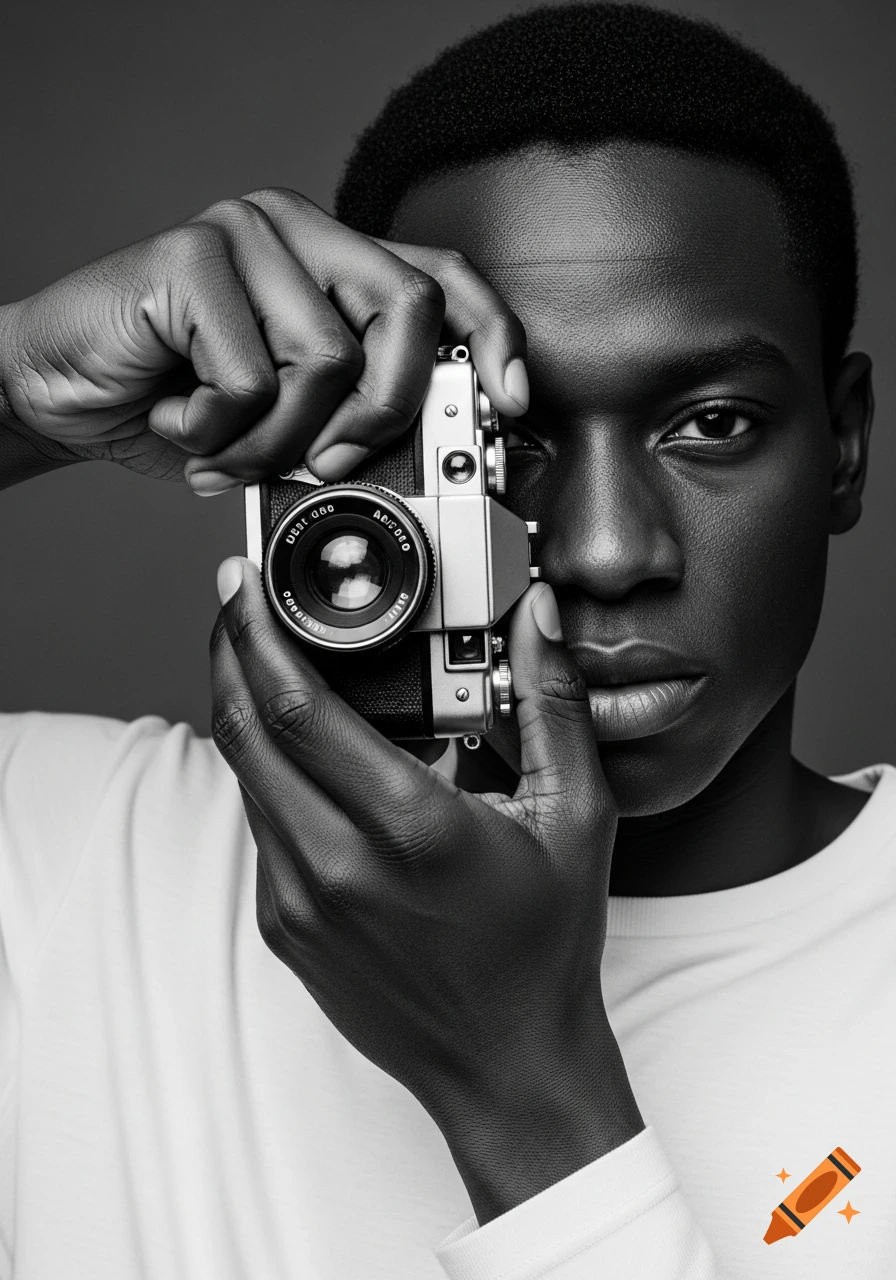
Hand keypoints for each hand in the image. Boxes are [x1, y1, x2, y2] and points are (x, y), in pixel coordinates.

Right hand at [0, 189, 527, 488]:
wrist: (59, 393)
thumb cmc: (176, 407)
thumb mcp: (285, 423)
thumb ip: (348, 421)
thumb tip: (425, 463)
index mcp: (333, 264)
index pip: (442, 276)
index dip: (493, 336)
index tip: (513, 403)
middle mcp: (299, 232)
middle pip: (409, 306)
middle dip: (387, 411)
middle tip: (330, 462)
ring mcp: (246, 235)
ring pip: (328, 358)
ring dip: (278, 441)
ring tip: (226, 448)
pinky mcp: (191, 256)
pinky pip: (251, 375)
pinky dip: (220, 432)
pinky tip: (183, 422)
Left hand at [210, 559, 643, 1224]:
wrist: (508, 1062)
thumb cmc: (545, 945)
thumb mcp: (576, 816)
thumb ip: (554, 704)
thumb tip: (536, 616)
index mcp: (411, 827)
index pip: (298, 708)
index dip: (256, 633)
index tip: (243, 584)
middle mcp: (338, 866)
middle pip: (246, 732)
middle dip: (230, 653)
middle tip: (236, 603)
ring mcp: (300, 904)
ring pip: (246, 778)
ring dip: (244, 710)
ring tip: (265, 661)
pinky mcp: (283, 929)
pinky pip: (260, 827)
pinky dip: (267, 774)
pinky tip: (300, 751)